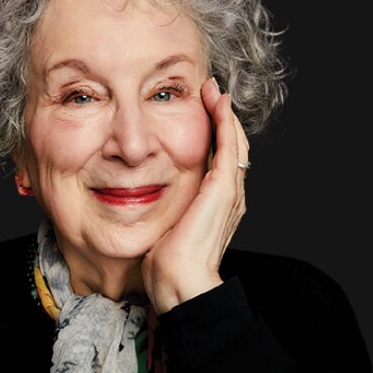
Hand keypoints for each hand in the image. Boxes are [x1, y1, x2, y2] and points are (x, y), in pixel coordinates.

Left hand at [141, 76, 250, 313]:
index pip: (219, 158)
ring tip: (213, 90)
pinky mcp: (223, 189)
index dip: (212, 133)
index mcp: (216, 204)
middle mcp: (229, 195)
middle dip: (220, 116)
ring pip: (234, 141)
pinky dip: (225, 121)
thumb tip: (138, 198)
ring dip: (224, 112)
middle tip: (209, 91)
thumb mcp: (162, 226)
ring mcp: (229, 192)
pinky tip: (218, 102)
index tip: (199, 111)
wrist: (180, 282)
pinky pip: (229, 146)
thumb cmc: (166, 264)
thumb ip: (161, 208)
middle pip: (231, 145)